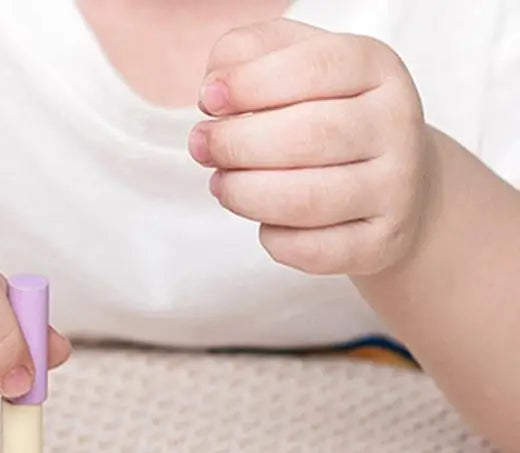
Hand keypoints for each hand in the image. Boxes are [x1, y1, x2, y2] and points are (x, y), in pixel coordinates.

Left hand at [188, 19, 437, 275]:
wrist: (400, 187)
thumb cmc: (330, 119)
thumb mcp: (299, 67)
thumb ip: (252, 54)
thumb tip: (215, 84)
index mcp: (377, 69)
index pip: (313, 69)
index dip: (251, 84)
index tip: (209, 99)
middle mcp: (395, 125)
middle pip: (307, 136)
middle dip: (236, 144)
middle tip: (201, 146)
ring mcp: (394, 189)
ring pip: (306, 200)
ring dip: (245, 194)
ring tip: (220, 184)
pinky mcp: (379, 242)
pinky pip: (310, 249)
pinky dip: (274, 239)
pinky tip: (265, 223)